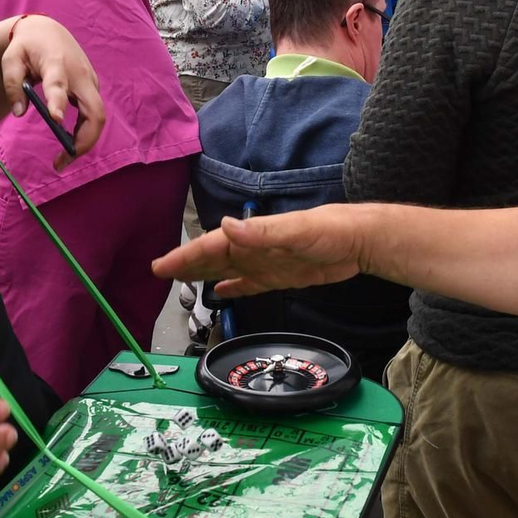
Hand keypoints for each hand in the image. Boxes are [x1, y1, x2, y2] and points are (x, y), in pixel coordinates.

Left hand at [1, 15, 104, 168]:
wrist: (48, 31)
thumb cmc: (28, 46)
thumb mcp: (11, 58)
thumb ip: (12, 84)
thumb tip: (19, 112)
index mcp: (56, 64)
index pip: (58, 84)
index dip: (58, 102)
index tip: (55, 120)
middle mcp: (80, 75)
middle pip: (94, 111)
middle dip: (84, 140)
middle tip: (62, 161)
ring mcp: (90, 82)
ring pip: (97, 117)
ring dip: (84, 141)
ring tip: (62, 160)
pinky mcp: (92, 88)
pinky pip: (93, 115)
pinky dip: (84, 133)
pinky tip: (69, 144)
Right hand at [152, 206, 364, 297]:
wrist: (359, 241)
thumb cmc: (330, 230)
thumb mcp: (296, 230)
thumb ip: (262, 231)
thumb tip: (226, 225)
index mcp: (253, 236)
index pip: (211, 246)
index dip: (185, 256)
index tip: (161, 265)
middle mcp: (254, 249)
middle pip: (213, 258)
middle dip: (187, 264)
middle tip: (159, 273)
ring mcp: (266, 263)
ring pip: (227, 271)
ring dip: (204, 275)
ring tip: (180, 282)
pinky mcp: (280, 277)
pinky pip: (249, 284)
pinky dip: (233, 288)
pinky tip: (220, 293)